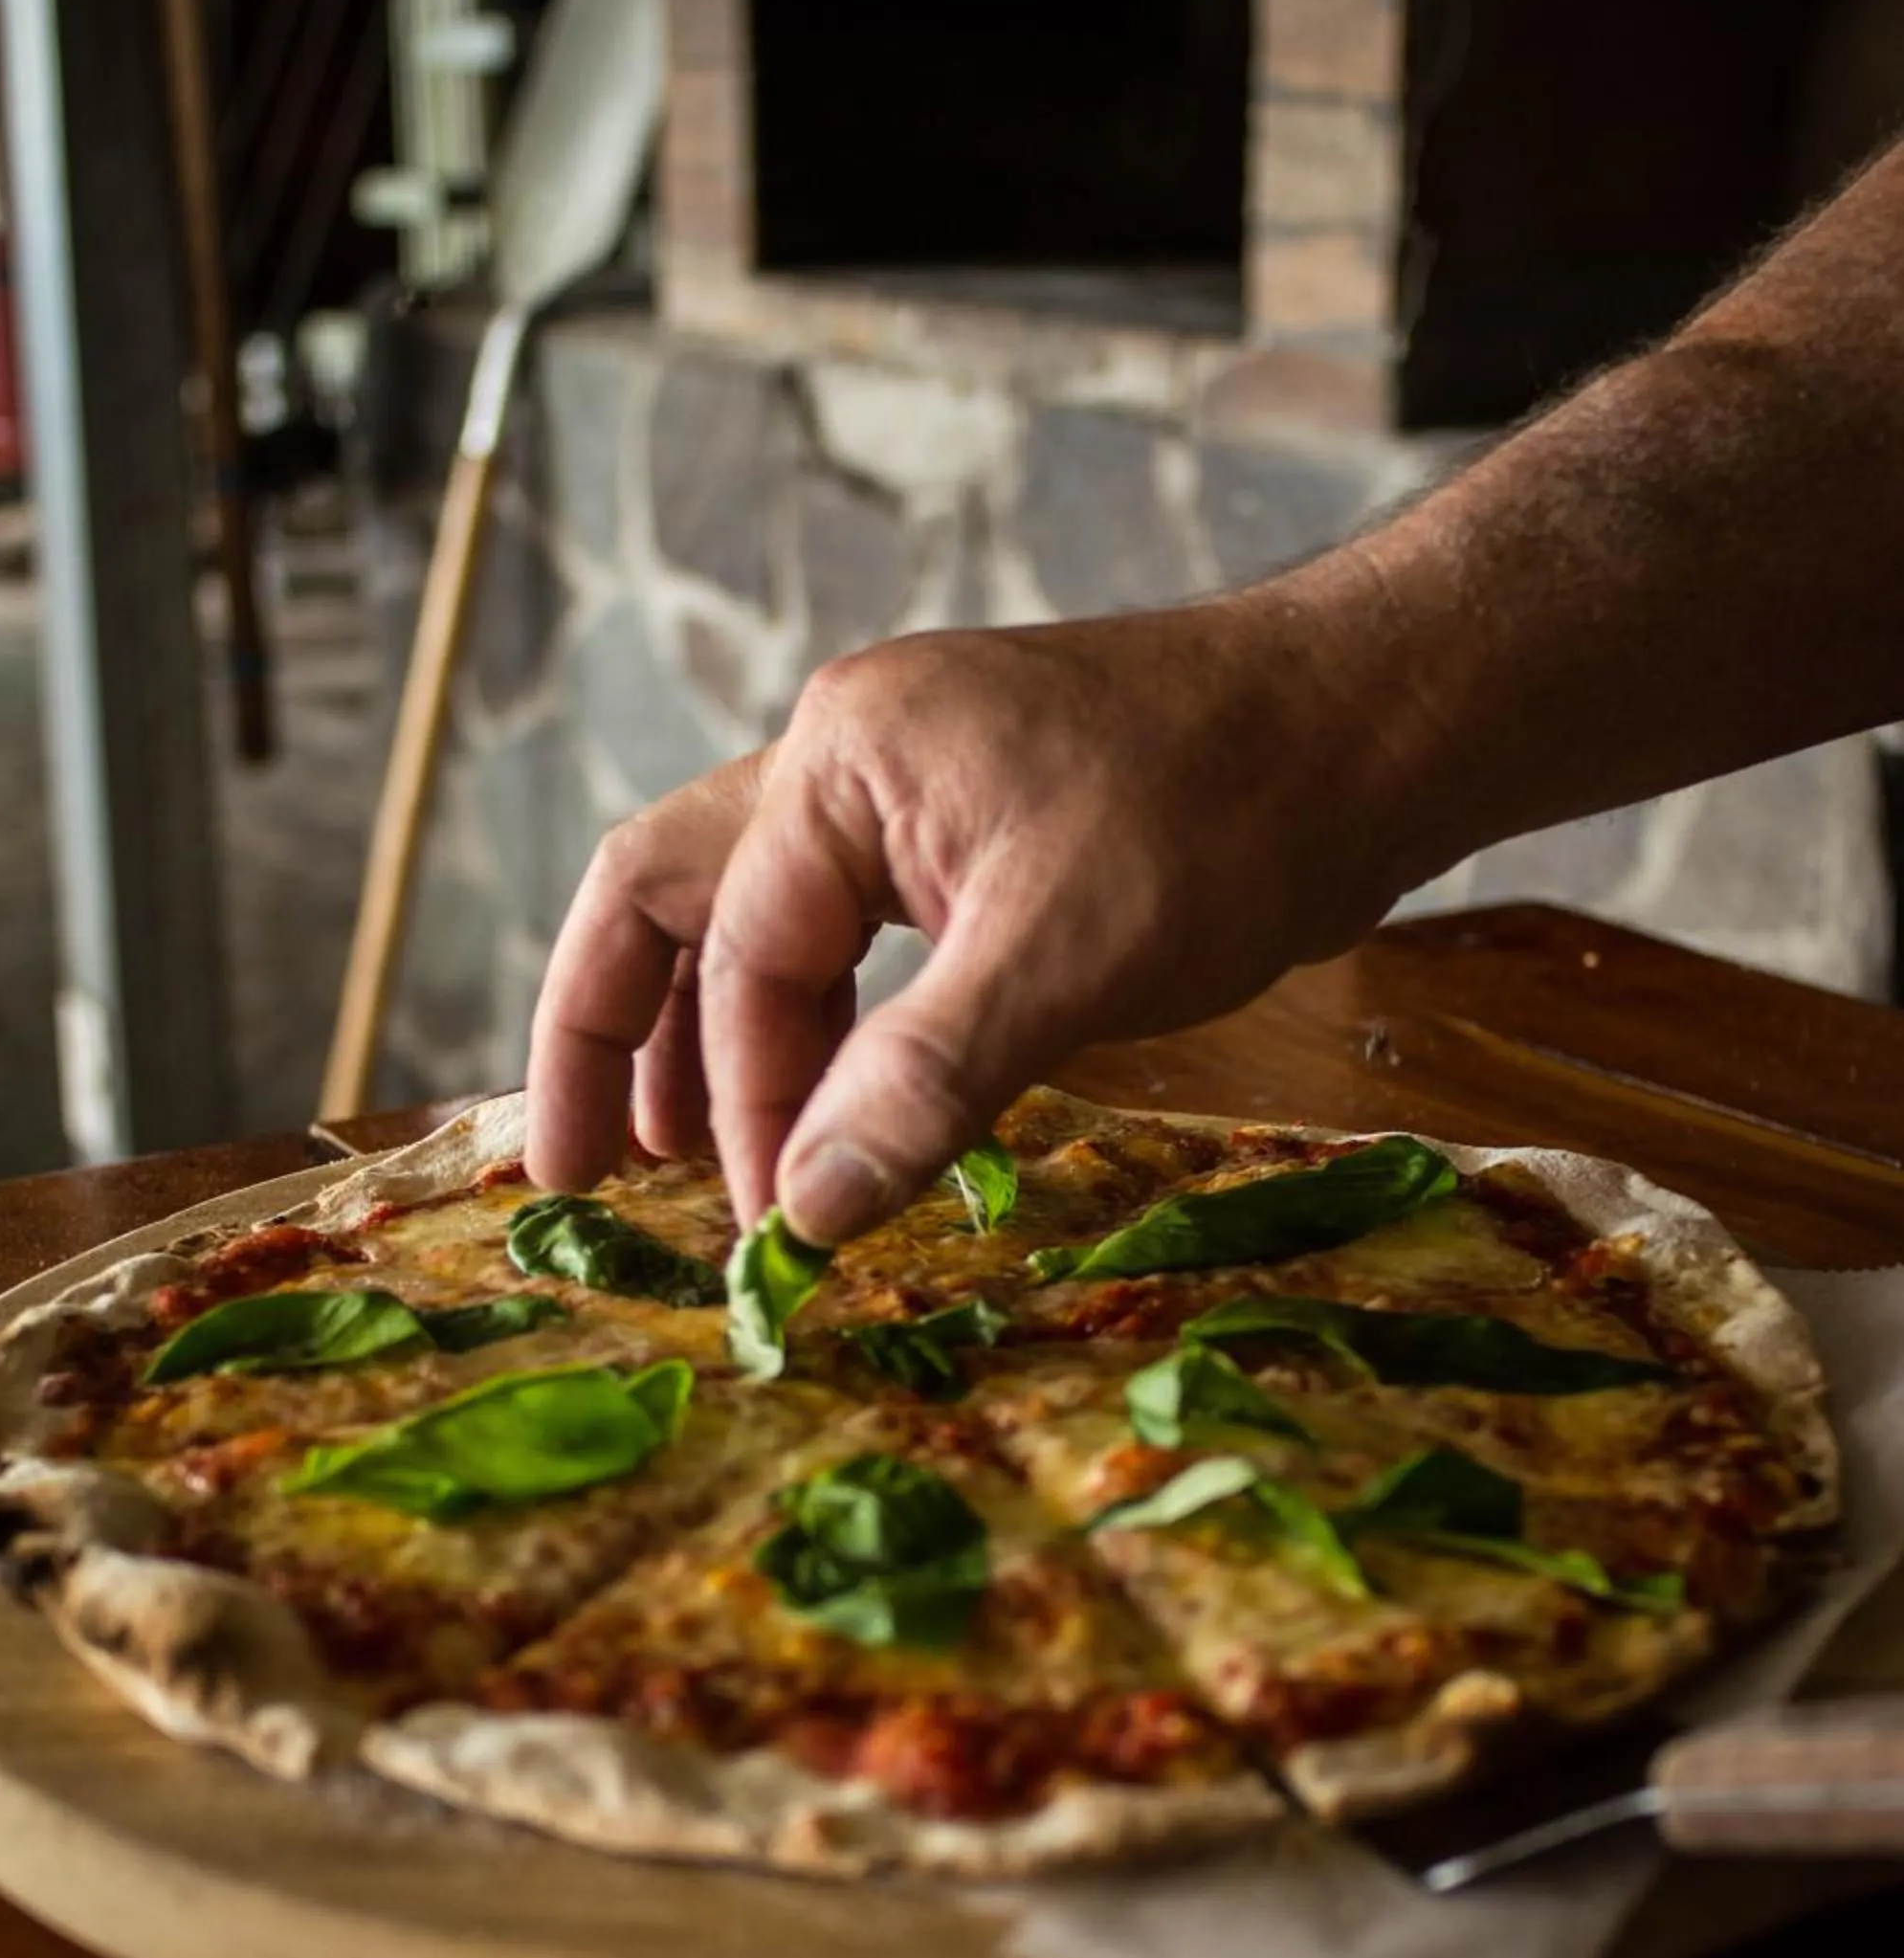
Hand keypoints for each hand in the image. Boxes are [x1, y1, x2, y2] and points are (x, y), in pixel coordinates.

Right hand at [525, 580, 1432, 1240]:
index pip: (738, 957)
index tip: (775, 1231)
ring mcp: (911, 796)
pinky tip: (831, 1101)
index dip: (744, 1106)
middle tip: (579, 1177)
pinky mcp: (977, 841)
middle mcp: (848, 762)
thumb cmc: (1230, 809)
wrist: (1377, 726)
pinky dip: (816, 1022)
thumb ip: (926, 1080)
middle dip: (612, 1037)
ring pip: (755, 920)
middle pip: (668, 898)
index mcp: (840, 761)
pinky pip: (848, 936)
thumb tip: (806, 1214)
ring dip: (713, 1038)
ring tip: (683, 1162)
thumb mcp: (1070, 955)